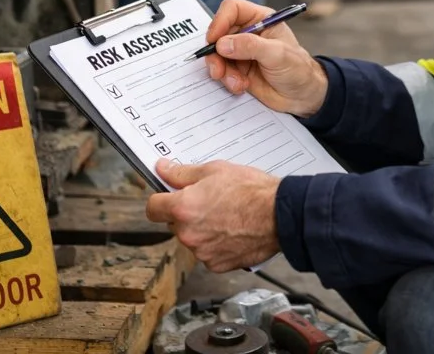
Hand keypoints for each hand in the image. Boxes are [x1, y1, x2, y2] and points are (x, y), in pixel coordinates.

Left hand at [145, 159, 280, 271]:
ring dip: (203, 230)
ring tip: (227, 216)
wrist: (281, 215)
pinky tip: (233, 231)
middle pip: (175, 224)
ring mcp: (202, 252)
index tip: (168, 197)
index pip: (153, 208)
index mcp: (183, 208)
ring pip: (193, 239)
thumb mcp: (215, 170)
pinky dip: (217, 245)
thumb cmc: (252, 191)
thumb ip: (182, 173)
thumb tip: (163, 169)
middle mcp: (188, 234)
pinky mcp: (217, 264)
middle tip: (210, 201)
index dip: (160, 200)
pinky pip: (209, 254)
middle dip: (187, 214)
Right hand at [204, 0, 327, 117]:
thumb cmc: (298, 69)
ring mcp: (241, 52)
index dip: (220, 21)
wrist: (302, 96)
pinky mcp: (238, 69)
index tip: (214, 39)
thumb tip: (222, 44)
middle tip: (218, 70)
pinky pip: (222, 71)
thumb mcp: (278, 54)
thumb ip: (251, 46)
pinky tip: (241, 86)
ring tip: (237, 83)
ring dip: (222, 70)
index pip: (232, 9)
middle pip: (219, 33)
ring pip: (217, 55)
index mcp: (260, 20)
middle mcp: (248, 33)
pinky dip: (227, 80)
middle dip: (216, 53)